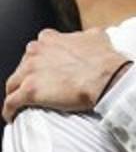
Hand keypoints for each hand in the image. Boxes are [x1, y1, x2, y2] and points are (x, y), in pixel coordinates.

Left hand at [3, 28, 131, 121]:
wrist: (109, 78)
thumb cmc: (105, 60)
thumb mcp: (97, 37)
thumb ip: (86, 35)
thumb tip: (91, 36)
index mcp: (49, 39)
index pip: (36, 50)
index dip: (41, 61)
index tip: (46, 70)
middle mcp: (35, 51)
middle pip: (22, 66)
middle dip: (28, 77)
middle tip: (40, 88)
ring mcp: (30, 71)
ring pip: (13, 84)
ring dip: (16, 93)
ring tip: (22, 104)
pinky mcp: (29, 91)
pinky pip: (11, 102)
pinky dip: (9, 110)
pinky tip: (12, 116)